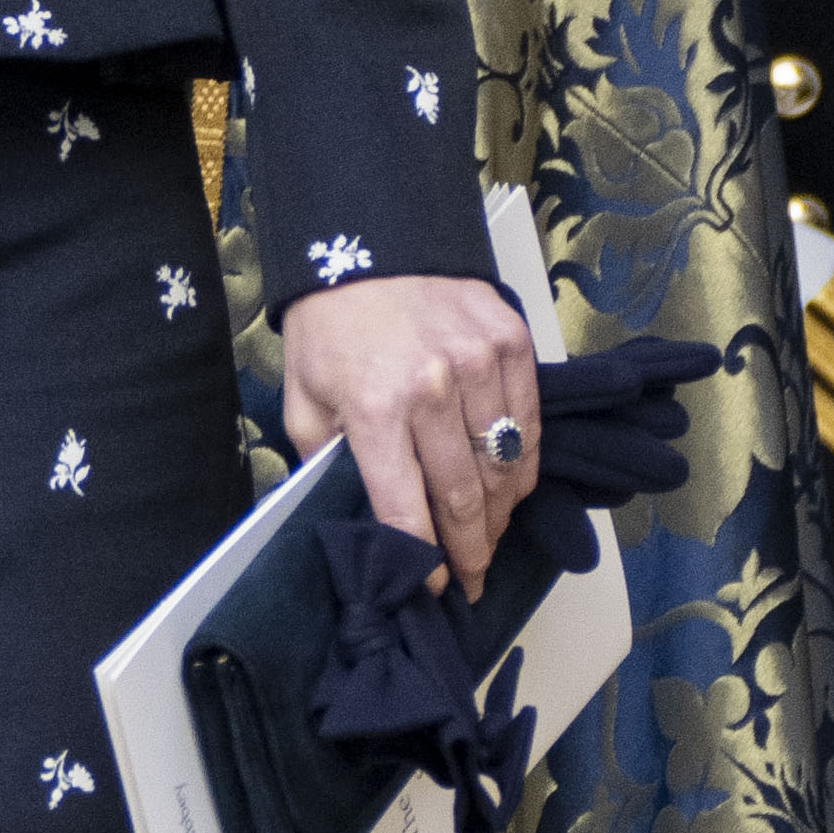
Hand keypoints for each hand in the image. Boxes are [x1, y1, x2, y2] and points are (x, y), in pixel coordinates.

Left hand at [277, 273, 542, 596]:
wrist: (370, 245)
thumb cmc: (330, 328)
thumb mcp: (304, 398)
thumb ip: (325, 458)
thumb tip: (353, 514)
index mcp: (374, 410)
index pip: (406, 509)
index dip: (422, 560)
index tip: (431, 587)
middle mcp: (433, 390)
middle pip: (464, 497)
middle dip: (470, 551)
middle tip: (470, 581)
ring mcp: (480, 364)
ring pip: (504, 466)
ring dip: (501, 514)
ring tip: (490, 540)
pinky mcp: (513, 343)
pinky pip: (529, 423)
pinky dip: (523, 464)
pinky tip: (511, 488)